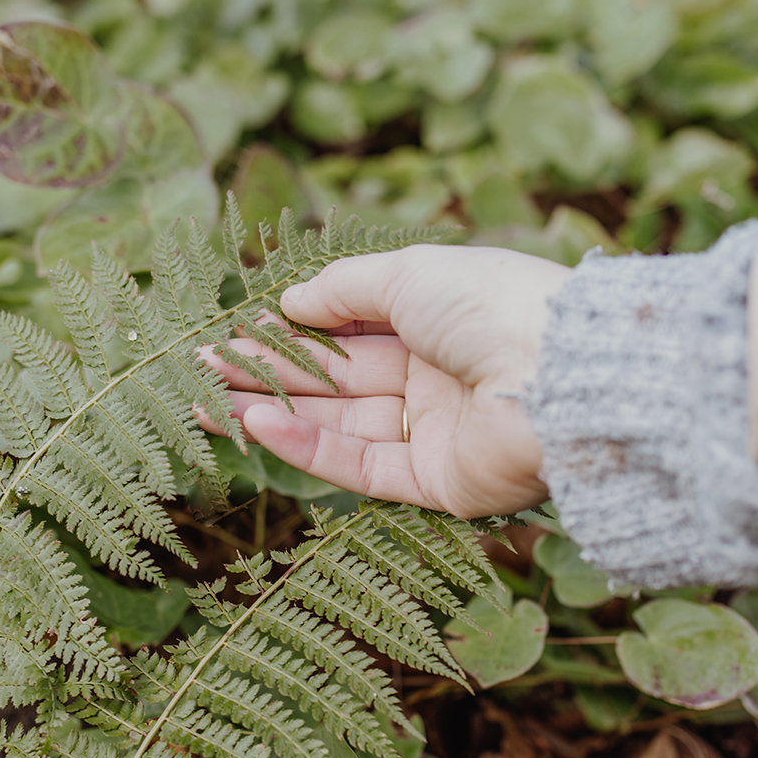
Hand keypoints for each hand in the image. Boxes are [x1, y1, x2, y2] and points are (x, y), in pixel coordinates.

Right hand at [199, 245, 570, 517]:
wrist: (557, 378)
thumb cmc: (492, 305)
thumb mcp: (410, 274)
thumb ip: (346, 288)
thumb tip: (291, 300)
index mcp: (442, 317)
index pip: (354, 326)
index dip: (295, 327)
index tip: (237, 327)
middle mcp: (439, 375)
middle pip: (338, 377)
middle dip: (269, 371)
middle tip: (200, 367)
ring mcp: (437, 431)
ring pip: (339, 423)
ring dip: (273, 410)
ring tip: (208, 399)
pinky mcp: (436, 483)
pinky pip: (360, 465)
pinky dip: (306, 447)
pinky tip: (255, 425)